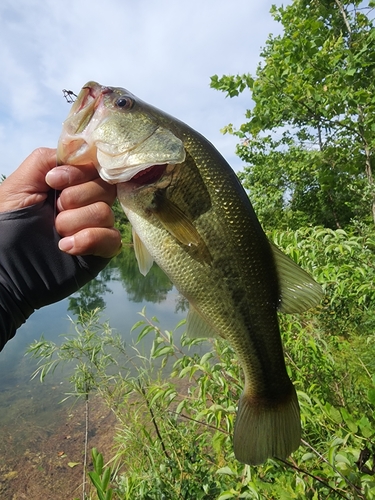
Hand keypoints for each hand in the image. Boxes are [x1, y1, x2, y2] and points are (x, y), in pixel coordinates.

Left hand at [0, 148, 121, 257]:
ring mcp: (93, 228)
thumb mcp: (18, 186)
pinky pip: (112, 239)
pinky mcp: (99, 252)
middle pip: (104, 186)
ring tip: (56, 233)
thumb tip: (79, 149)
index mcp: (66, 185)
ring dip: (76, 222)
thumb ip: (45, 160)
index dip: (78, 171)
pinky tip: (66, 247)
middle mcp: (83, 203)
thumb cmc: (5, 229)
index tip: (53, 181)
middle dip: (76, 197)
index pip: (92, 166)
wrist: (3, 273)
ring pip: (106, 212)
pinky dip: (90, 240)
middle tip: (53, 211)